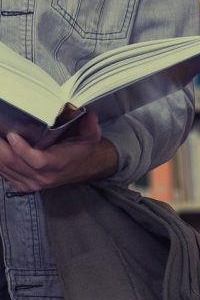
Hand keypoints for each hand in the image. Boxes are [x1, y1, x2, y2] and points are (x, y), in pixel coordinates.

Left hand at [0, 111, 117, 191]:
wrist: (84, 167)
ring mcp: (32, 183)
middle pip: (15, 164)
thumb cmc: (83, 150)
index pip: (37, 161)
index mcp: (59, 164)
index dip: (22, 150)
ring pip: (6, 170)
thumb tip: (89, 114)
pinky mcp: (24, 185)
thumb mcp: (91, 136)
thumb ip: (90, 126)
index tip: (12, 135)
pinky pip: (4, 174)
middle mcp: (44, 177)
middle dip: (1, 149)